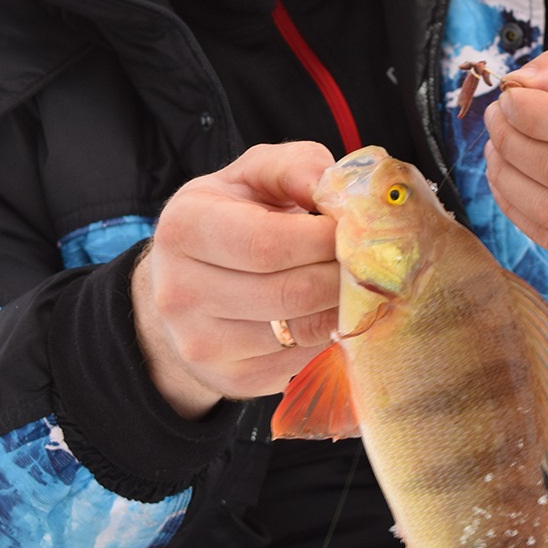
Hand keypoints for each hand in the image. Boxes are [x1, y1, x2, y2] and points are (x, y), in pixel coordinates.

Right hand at [132, 142, 340, 418]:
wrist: (184, 286)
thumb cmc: (230, 219)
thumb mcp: (252, 177)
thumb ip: (294, 168)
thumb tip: (337, 189)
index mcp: (185, 228)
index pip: (268, 242)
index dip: (324, 238)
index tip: (355, 230)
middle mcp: (180, 291)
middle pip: (290, 292)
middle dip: (342, 276)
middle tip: (368, 262)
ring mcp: (201, 343)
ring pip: (300, 331)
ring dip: (342, 309)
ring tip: (353, 285)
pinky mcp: (230, 380)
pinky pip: (300, 362)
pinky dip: (327, 338)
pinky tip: (328, 313)